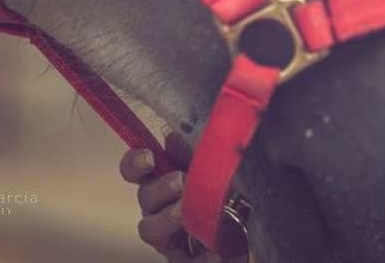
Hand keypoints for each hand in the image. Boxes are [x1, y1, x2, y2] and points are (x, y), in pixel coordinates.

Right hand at [120, 132, 247, 262]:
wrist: (250, 228)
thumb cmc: (225, 191)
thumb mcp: (210, 166)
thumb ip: (190, 151)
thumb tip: (171, 135)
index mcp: (161, 182)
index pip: (135, 171)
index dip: (135, 164)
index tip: (149, 157)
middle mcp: (159, 209)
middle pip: (144, 197)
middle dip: (160, 188)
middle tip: (180, 181)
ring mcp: (168, 237)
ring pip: (149, 229)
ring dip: (166, 217)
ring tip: (185, 211)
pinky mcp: (184, 261)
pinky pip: (185, 262)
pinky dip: (200, 256)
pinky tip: (214, 250)